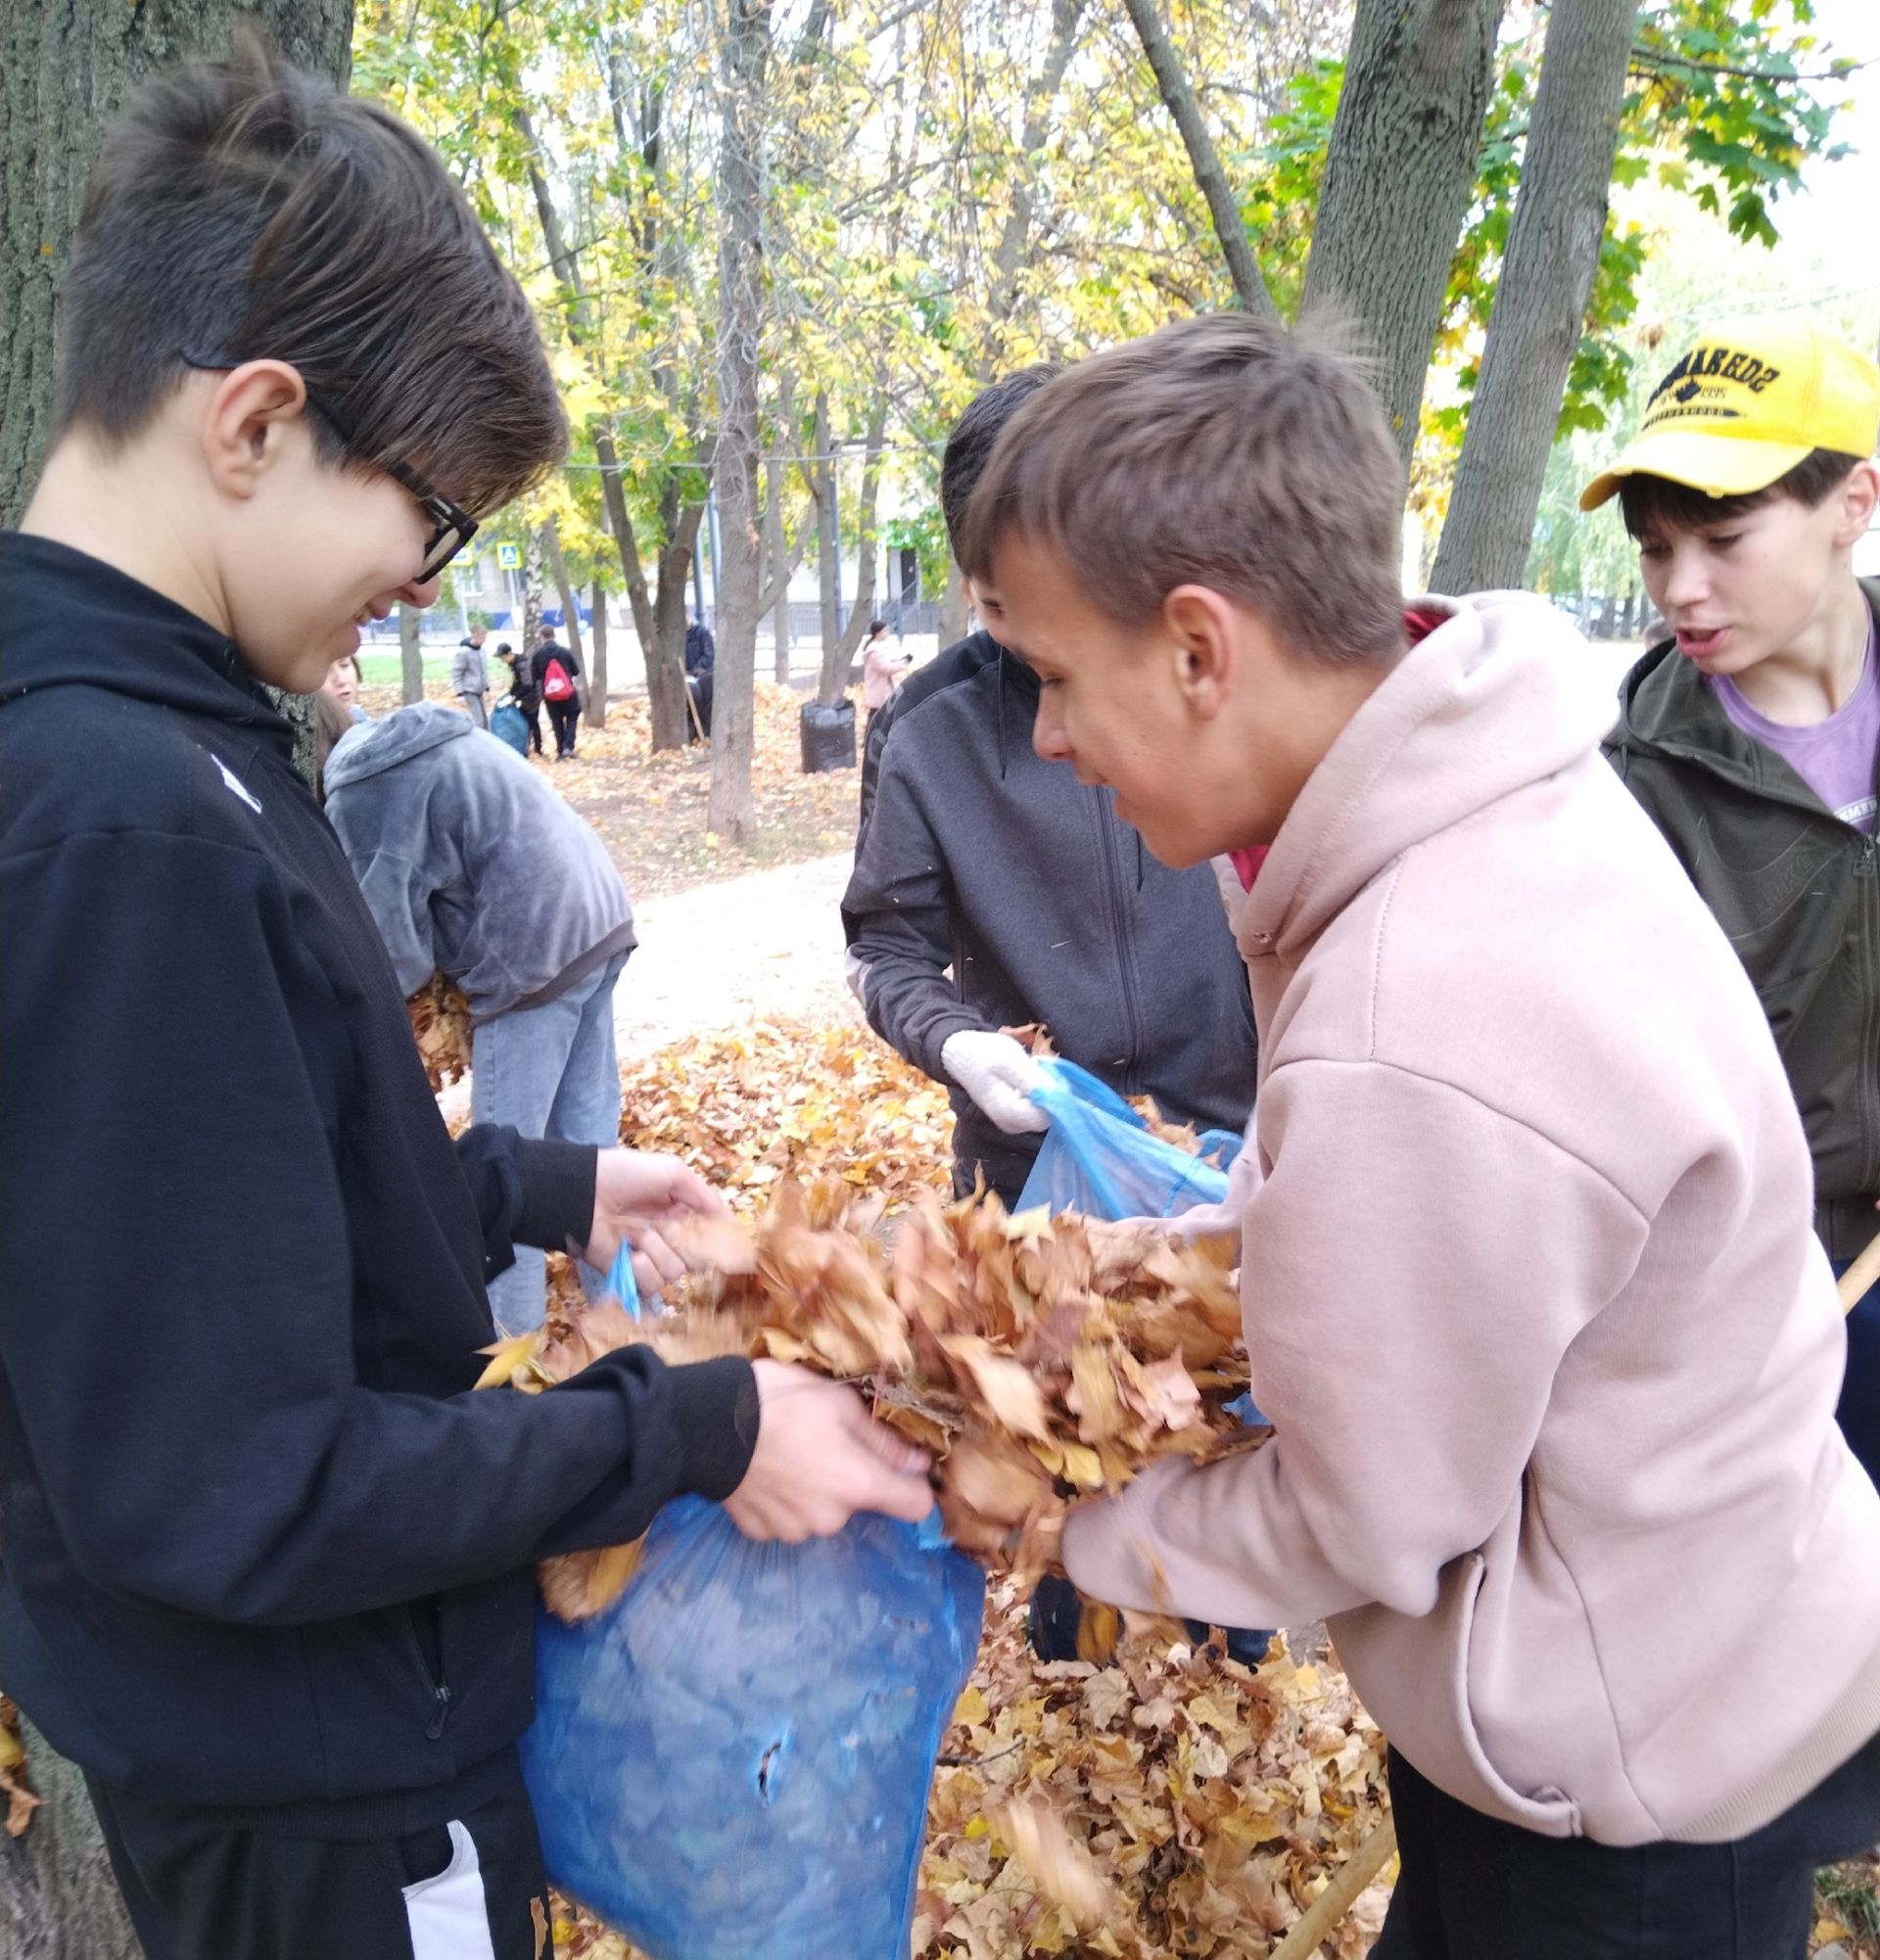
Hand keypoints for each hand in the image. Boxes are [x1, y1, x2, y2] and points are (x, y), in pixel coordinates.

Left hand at [583, 1149, 729, 1295]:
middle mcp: (668, 1236)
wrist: (583, 1193)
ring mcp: (649, 1256)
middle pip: (698, 1258)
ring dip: (657, 1250)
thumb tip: (733, 1224)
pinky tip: (628, 1250)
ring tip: (637, 1234)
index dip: (716, 1239)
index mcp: (680, 1212)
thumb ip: (706, 1198)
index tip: (726, 1244)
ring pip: (676, 1271)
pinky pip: (651, 1283)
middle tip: (668, 1228)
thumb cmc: (628, 1176)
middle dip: (687, 1245)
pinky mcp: (630, 1274)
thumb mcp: (674, 1173)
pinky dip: (640, 1267)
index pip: (709, 1234)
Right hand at [724, 1361, 933, 1542]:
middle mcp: (831, 1519)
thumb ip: (883, 1440)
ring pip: (821, 1512)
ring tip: (788, 1454)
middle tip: (823, 1441)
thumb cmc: (780, 1401)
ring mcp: (793, 1530)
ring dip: (814, 1491)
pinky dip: (782, 1500)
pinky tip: (765, 1472)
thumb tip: (920, 1463)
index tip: (901, 1467)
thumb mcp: (840, 1403)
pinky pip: (786, 1518)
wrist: (705, 1423)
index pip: (916, 1506)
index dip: (914, 1485)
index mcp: (858, 1484)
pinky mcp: (760, 1532)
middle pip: (860, 1504)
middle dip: (850, 1478)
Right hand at [941, 1029, 1049, 1134]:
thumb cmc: (983, 1054)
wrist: (962, 1055)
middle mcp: (1012, 1125)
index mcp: (1009, 1114)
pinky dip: (1039, 1091)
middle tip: (1035, 1066)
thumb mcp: (1010, 1059)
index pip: (1048, 1115)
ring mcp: (1014, 1123)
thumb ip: (1033, 1080)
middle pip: (1049, 1115)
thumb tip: (1059, 1094)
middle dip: (1050, 1090)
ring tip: (1028, 1068)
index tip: (1045, 1070)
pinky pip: (1038, 1108)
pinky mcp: (1016, 1117)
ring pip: (1046, 1111)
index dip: (1055, 1093)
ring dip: (1045, 1088)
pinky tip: (1027, 1076)